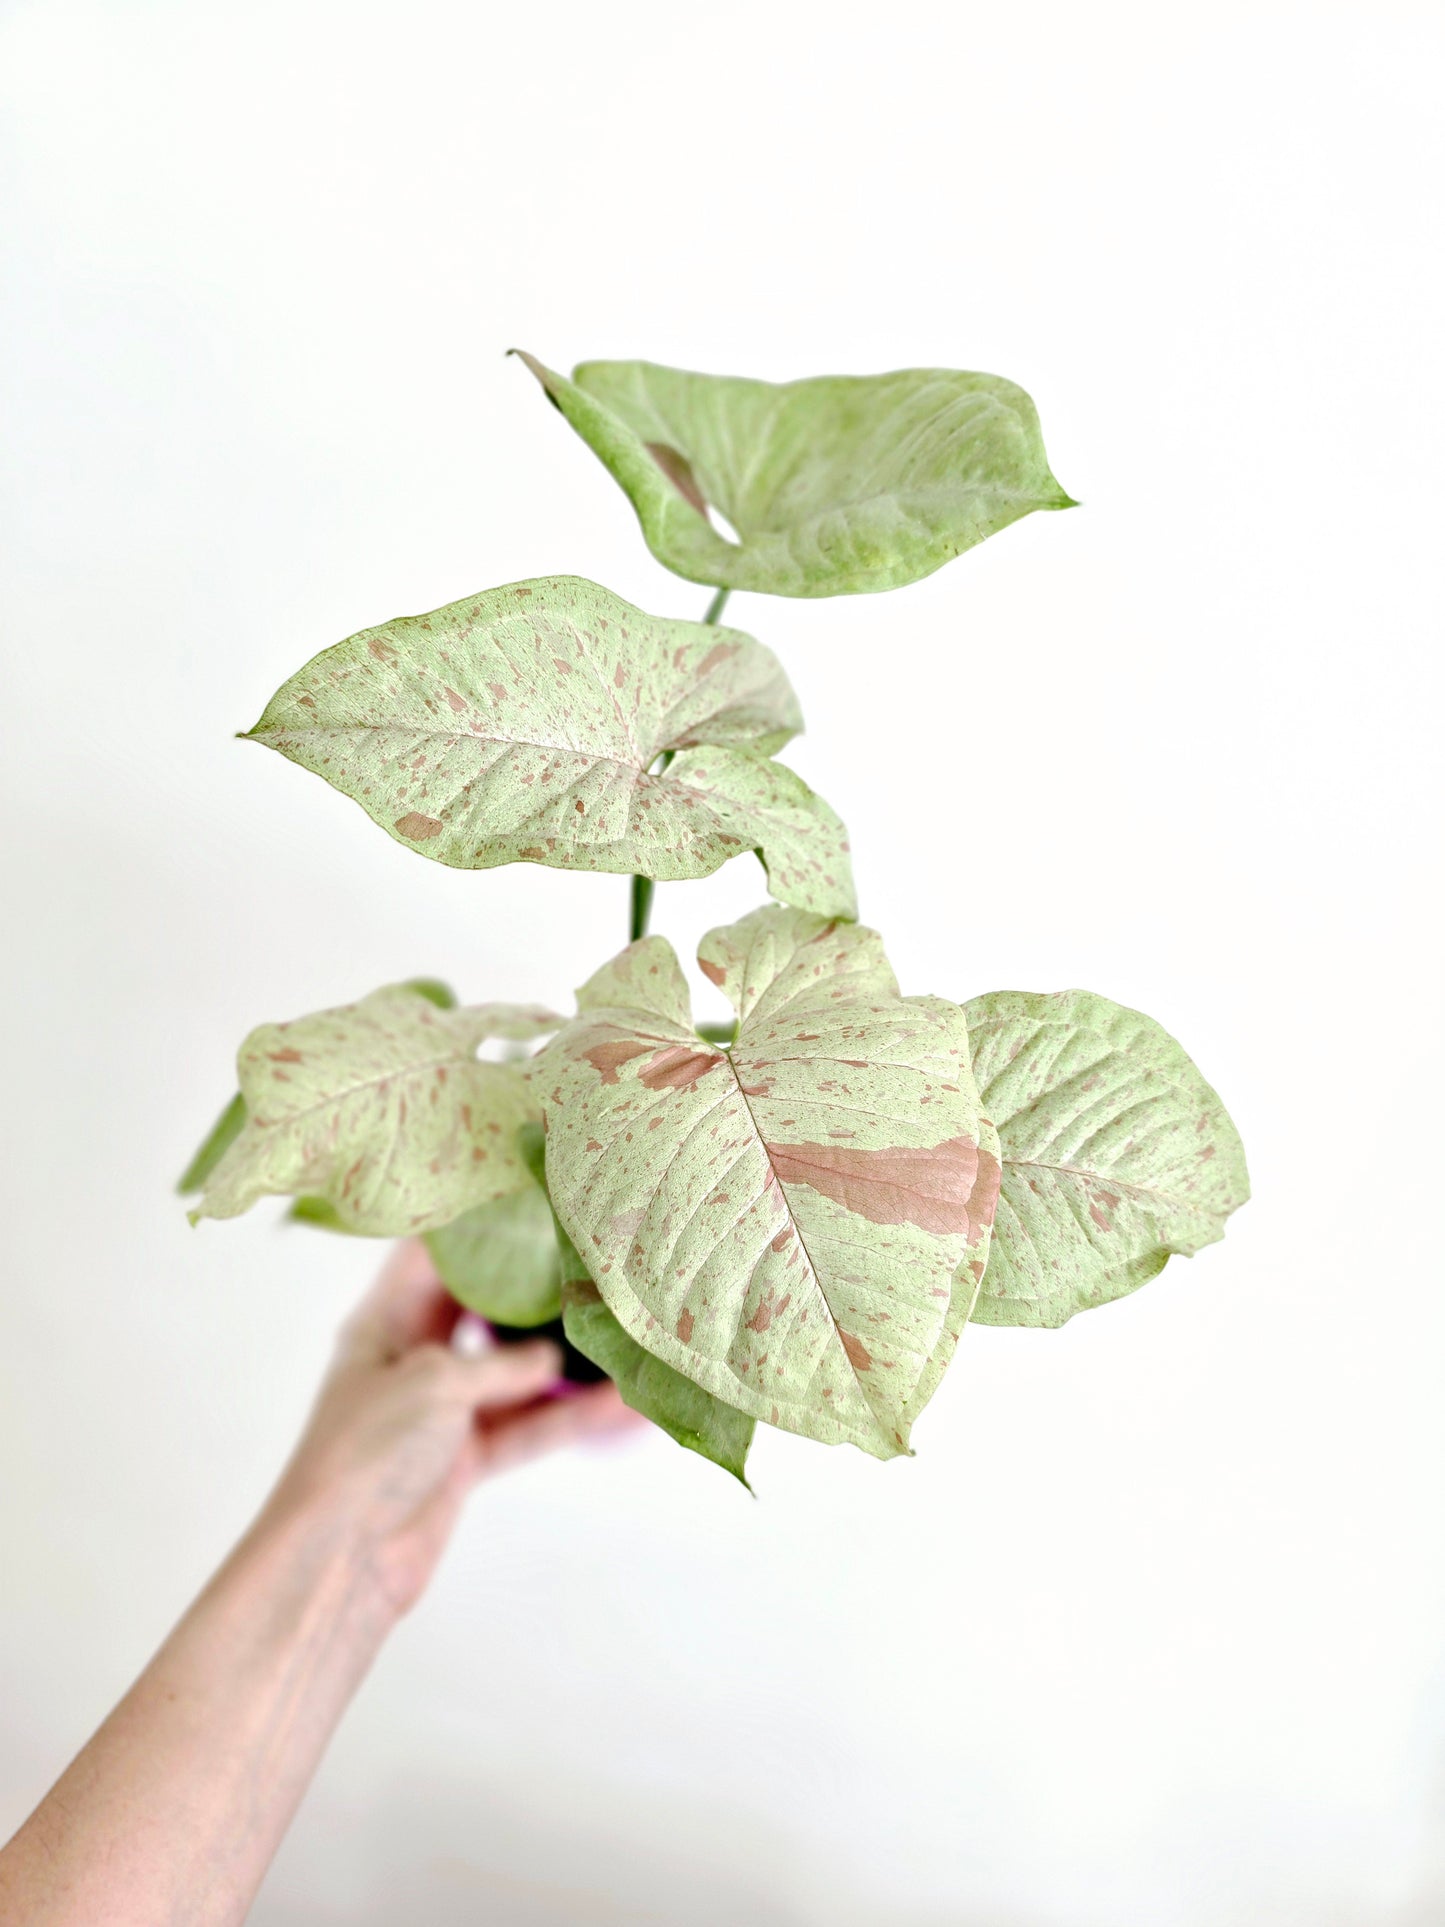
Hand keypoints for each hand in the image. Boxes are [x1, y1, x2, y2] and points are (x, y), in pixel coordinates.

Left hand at [262, 1240, 637, 1619]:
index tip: (535, 1198)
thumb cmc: (365, 1453)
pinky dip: (569, 1418)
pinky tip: (620, 1406)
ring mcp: (443, 1409)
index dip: (480, 1224)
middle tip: (594, 1258)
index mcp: (385, 1320)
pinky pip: (526, 1427)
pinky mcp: (466, 1457)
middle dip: (537, 1290)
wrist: (340, 1561)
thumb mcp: (435, 1383)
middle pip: (484, 1310)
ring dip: (568, 1363)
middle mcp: (413, 1356)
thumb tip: (553, 1358)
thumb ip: (500, 1362)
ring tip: (625, 1332)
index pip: (434, 1254)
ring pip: (516, 1373)